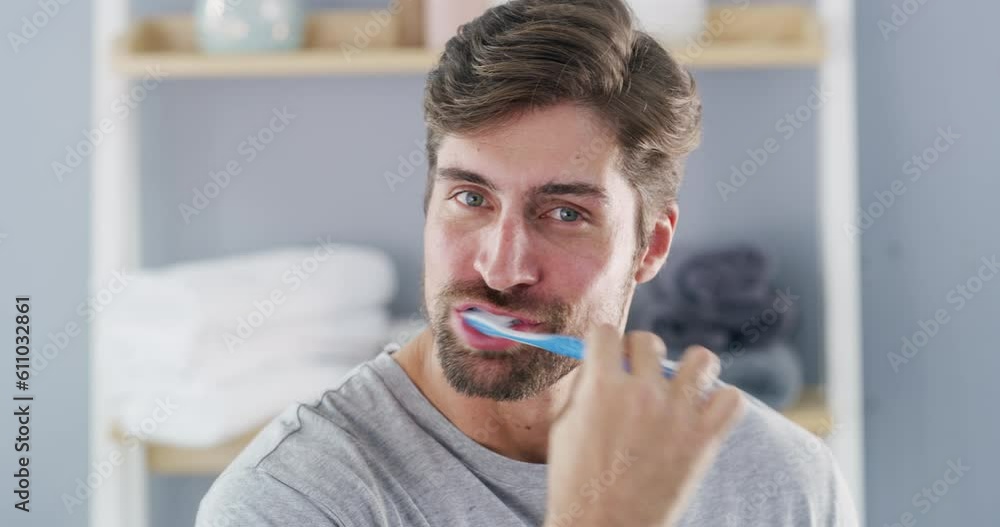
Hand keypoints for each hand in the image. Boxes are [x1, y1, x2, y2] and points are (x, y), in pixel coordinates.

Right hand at [544, 325, 744, 526]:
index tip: (606, 358)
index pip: (607, 332)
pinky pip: (732, 399)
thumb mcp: (565, 427)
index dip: (604, 344)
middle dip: (640, 355)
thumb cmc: (577, 481)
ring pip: (701, 359)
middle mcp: (641, 392)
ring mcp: (677, 414)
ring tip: (681, 389)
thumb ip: (583, 387)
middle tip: (638, 379)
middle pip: (649, 340)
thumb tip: (597, 361)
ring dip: (690, 370)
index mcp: (600, 386)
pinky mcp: (704, 439)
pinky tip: (704, 414)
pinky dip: (721, 403)